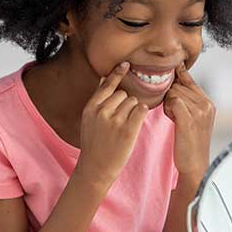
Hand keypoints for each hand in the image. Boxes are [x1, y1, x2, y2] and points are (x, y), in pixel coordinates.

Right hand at [75, 62, 148, 187]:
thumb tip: (104, 79)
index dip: (117, 74)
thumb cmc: (94, 143)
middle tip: (119, 121)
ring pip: (134, 102)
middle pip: (124, 94)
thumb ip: (98, 101)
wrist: (96, 168)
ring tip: (124, 126)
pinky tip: (135, 124)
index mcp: (91, 108)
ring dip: (133, 111)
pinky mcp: (128, 129)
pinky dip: (141, 115)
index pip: (107, 85)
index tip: (126, 64)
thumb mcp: (89, 120)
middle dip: (126, 104)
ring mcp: (115, 120)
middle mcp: (102, 111)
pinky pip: (141, 110)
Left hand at [164, 64, 214, 177]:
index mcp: (209, 103)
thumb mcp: (195, 120)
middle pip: (179, 85)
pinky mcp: (189, 119)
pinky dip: (168, 108)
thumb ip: (190, 102)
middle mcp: (207, 105)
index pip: (190, 80)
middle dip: (171, 96)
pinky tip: (171, 118)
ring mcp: (200, 112)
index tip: (175, 66)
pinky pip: (173, 101)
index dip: (179, 75)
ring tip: (173, 117)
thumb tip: (177, 84)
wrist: (195, 165)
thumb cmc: (191, 144)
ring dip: (168, 104)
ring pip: (174, 92)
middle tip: (173, 112)